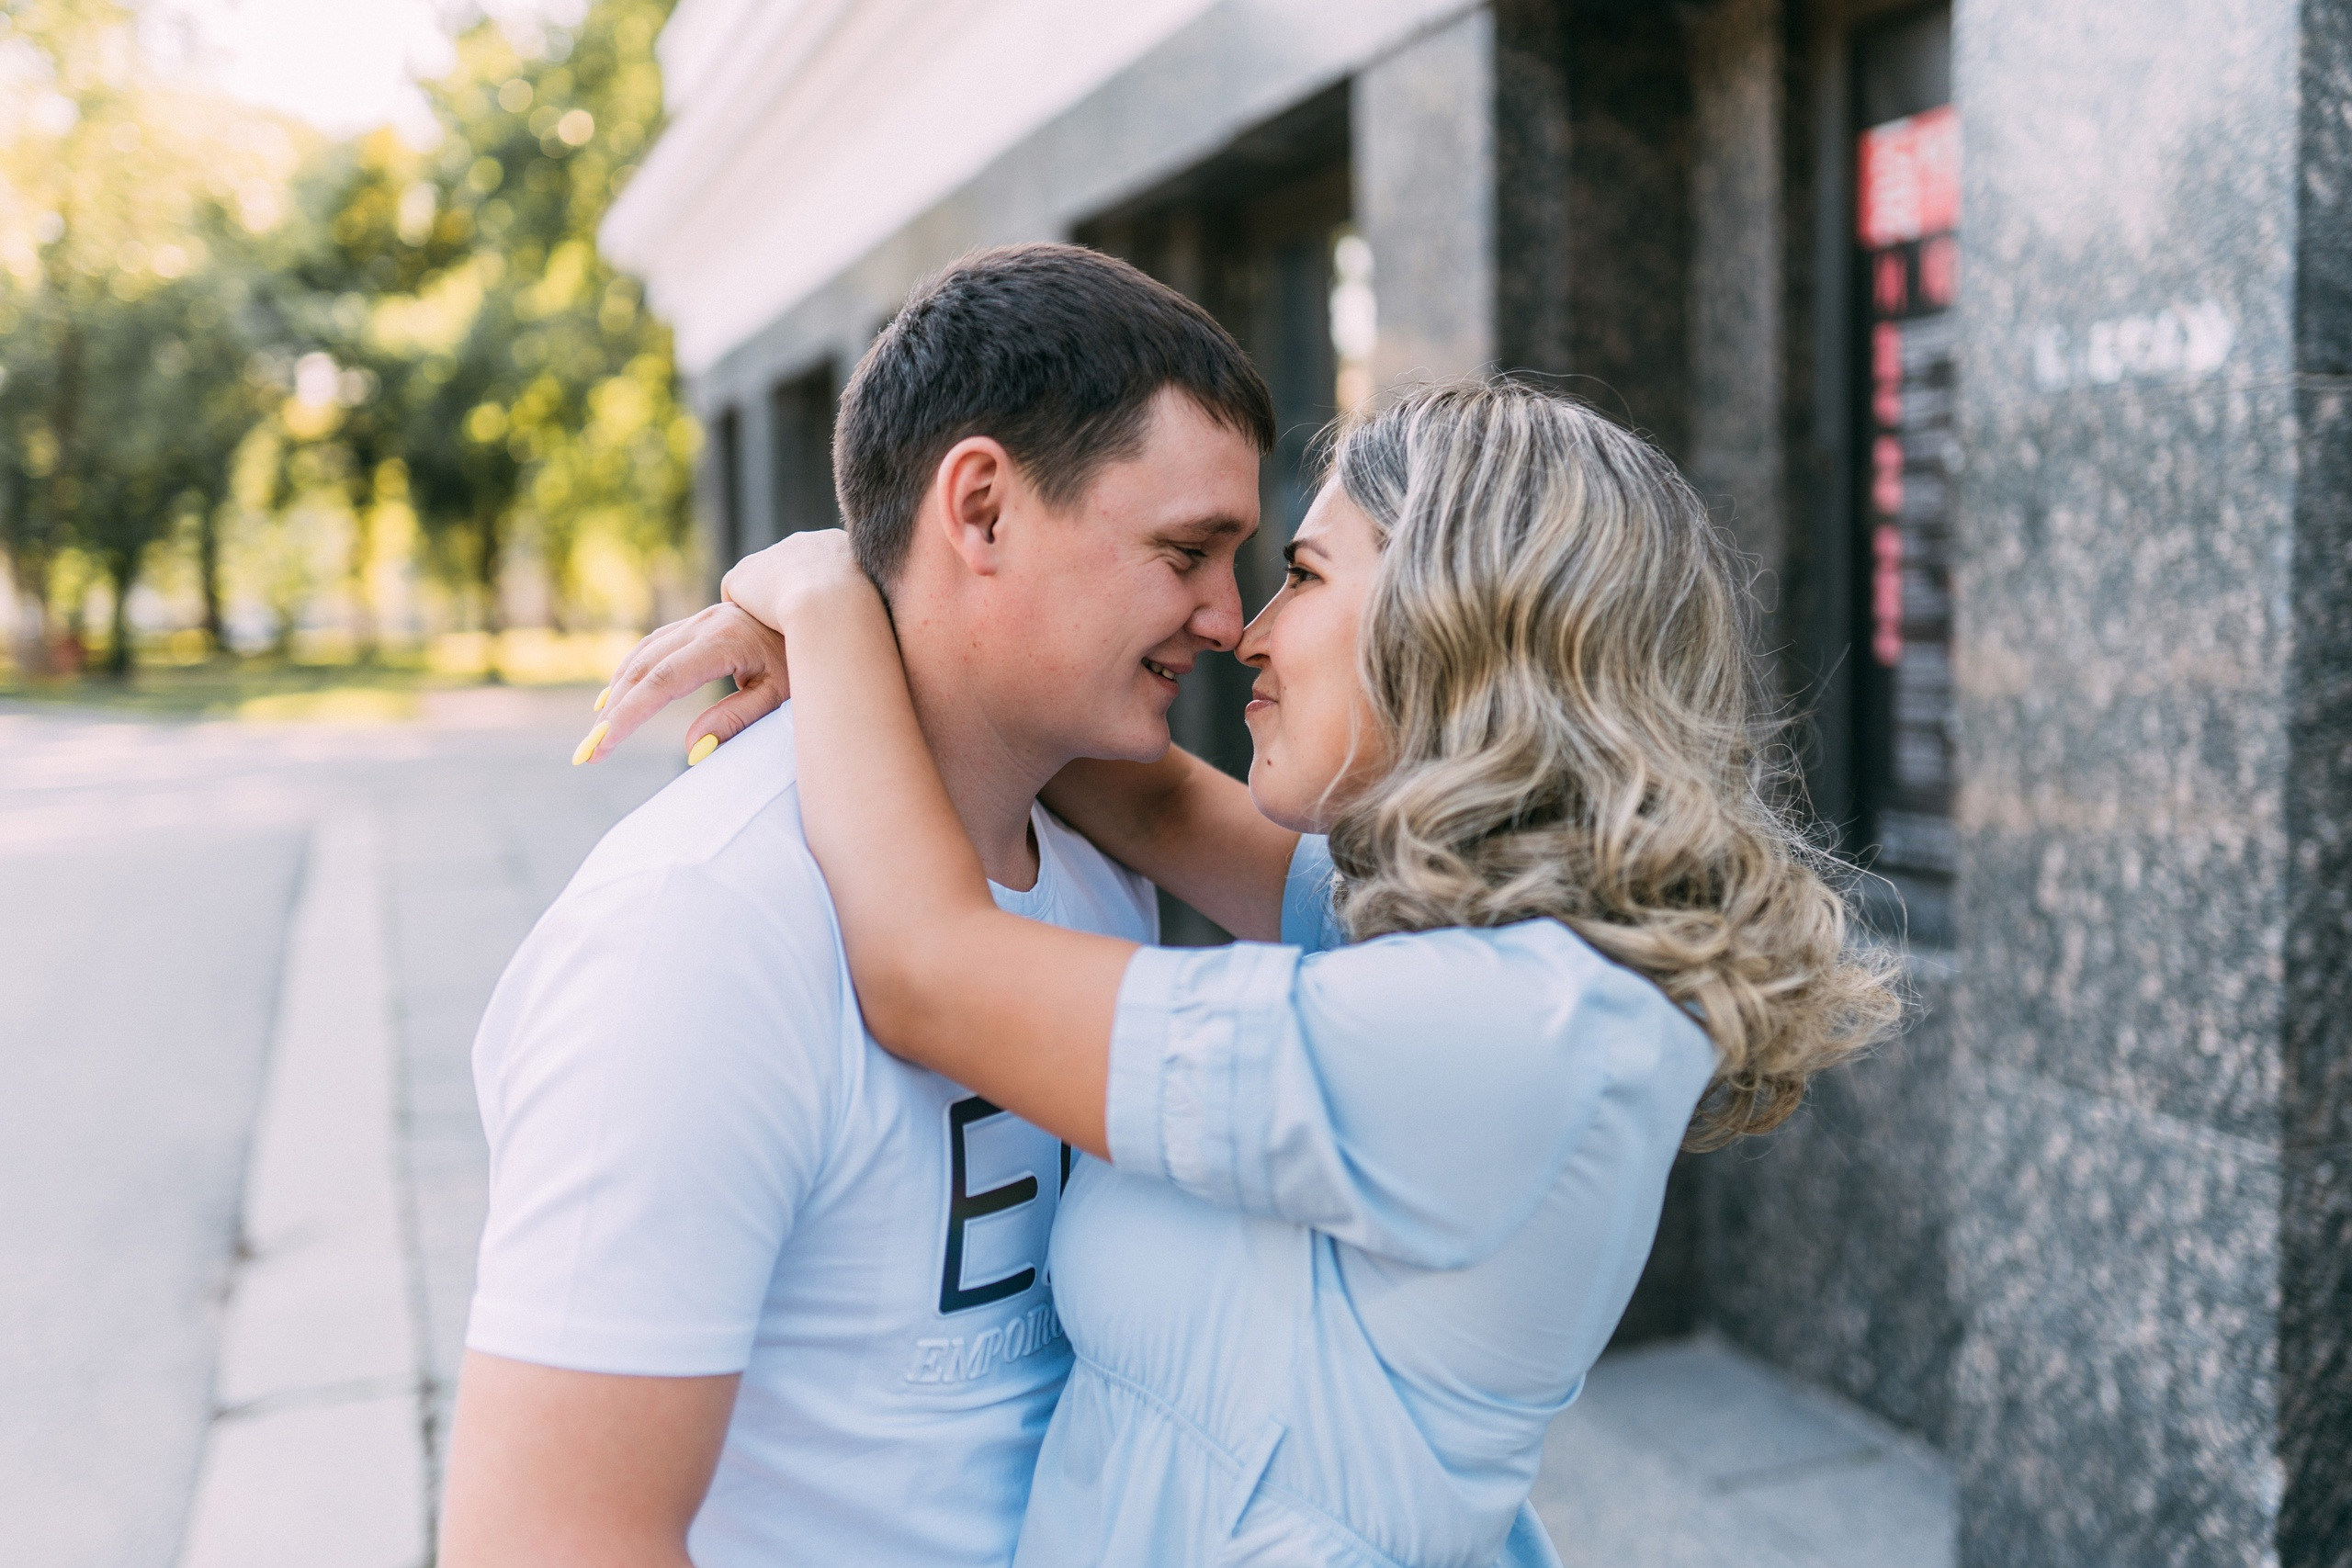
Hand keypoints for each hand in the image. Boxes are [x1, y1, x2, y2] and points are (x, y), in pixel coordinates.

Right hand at [575, 530, 873, 766]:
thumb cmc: (814, 655)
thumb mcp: (783, 694)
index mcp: (723, 642)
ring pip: (645, 653)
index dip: (626, 718)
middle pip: (643, 670)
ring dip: (617, 691)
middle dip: (613, 714)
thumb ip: (737, 721)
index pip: (660, 685)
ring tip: (599, 730)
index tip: (600, 749)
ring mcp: (704, 619)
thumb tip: (691, 749)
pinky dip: (632, 669)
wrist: (833, 601)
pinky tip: (619, 691)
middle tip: (588, 753)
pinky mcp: (706, 621)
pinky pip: (656, 644)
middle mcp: (706, 625)